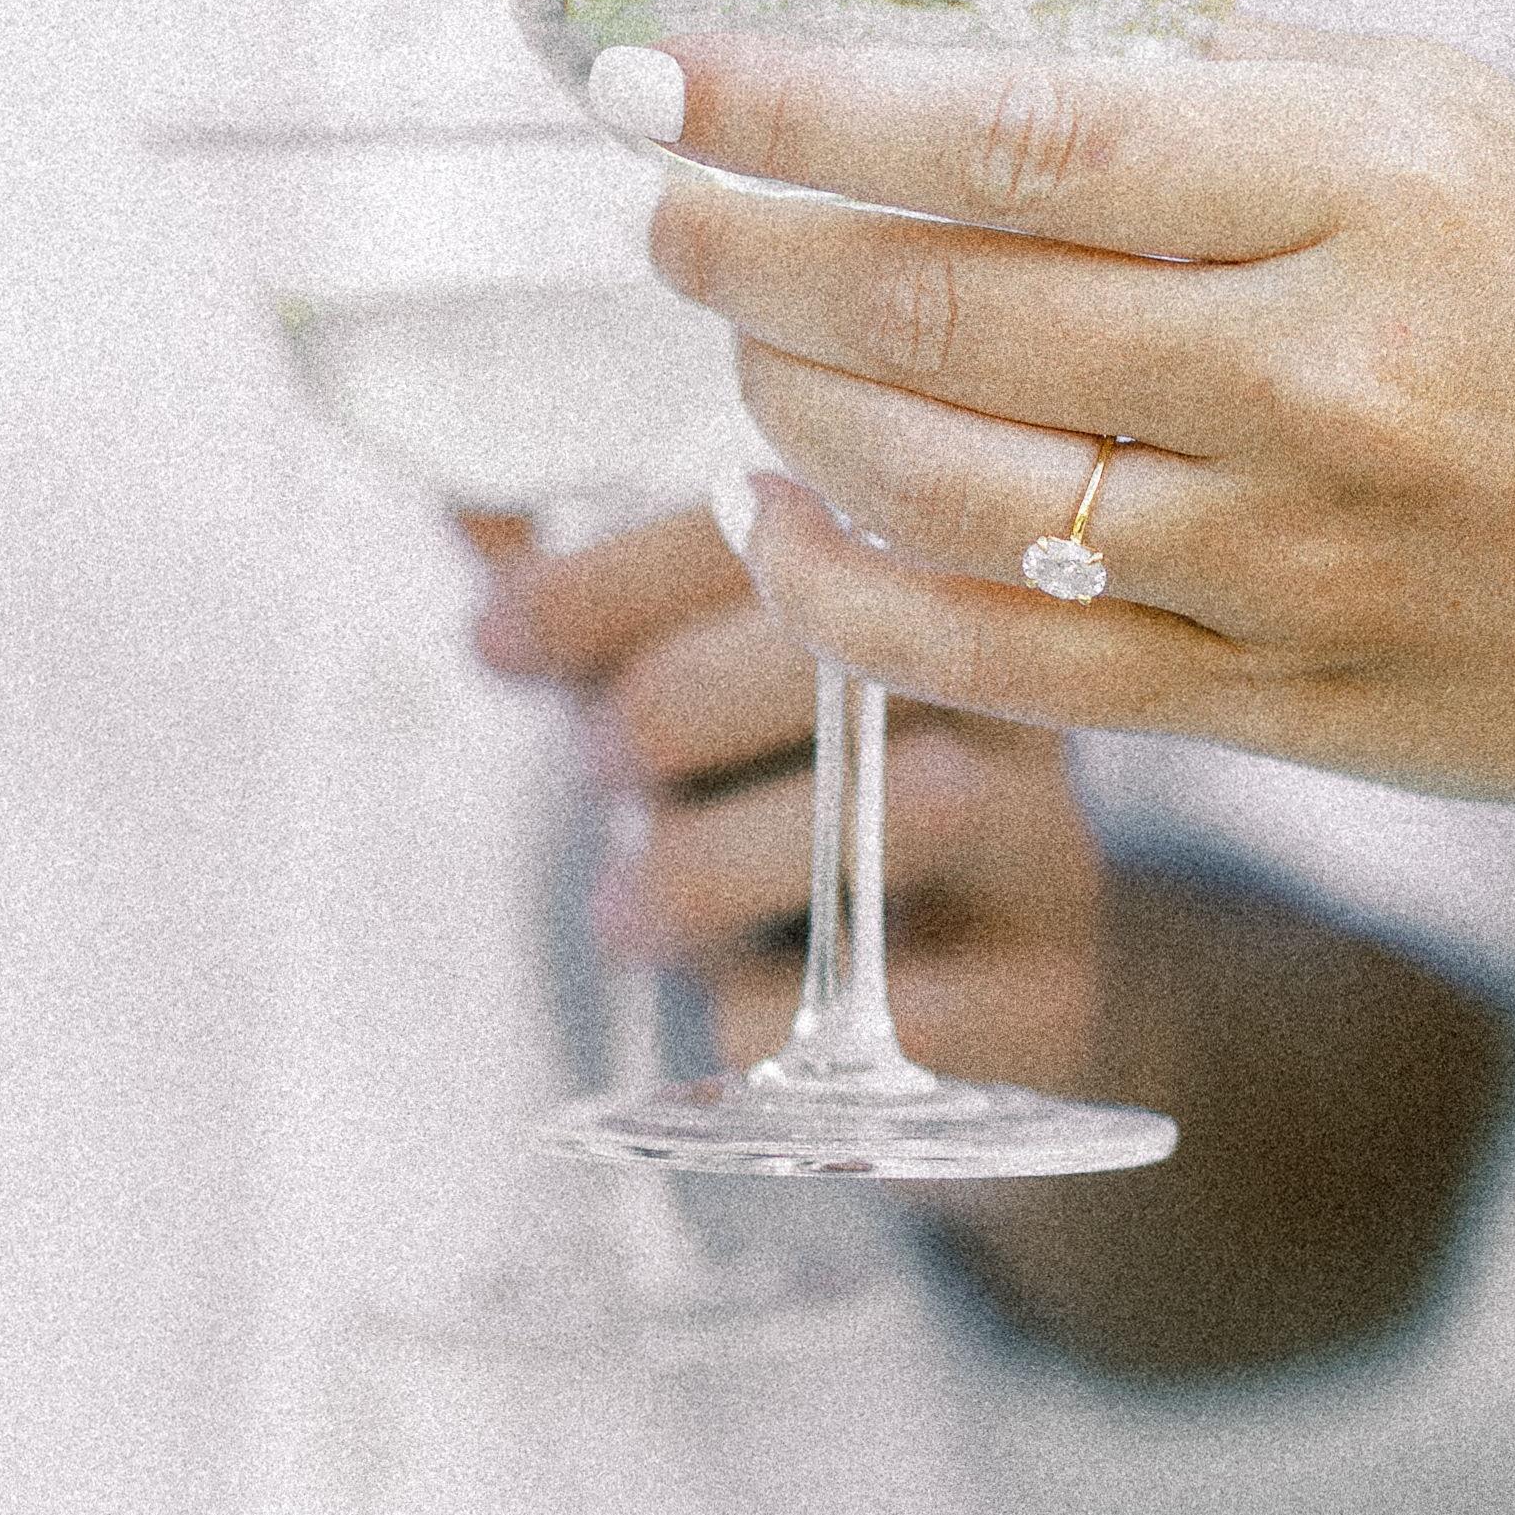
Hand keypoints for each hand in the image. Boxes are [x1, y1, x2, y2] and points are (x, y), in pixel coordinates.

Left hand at [466, 503, 1112, 1094]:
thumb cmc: (823, 812)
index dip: (601, 583)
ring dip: (698, 873)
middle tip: (597, 775)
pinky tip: (730, 1013)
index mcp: (927, 581)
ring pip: (870, 822)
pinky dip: (777, 1015)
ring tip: (626, 917)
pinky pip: (900, 1004)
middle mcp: (1010, 693)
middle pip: (813, 656)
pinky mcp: (1048, 1000)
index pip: (760, 526)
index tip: (499, 642)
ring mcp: (1046, 845)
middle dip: (654, 719)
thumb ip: (610, 607)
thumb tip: (465, 498)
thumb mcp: (717, 688)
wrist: (1005, 992)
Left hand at [602, 27, 1514, 863]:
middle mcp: (1322, 380)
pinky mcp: (1259, 703)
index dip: (805, 108)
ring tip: (737, 339)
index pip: (1018, 133)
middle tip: (662, 206)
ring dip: (785, 407)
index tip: (667, 79)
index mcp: (1375, 191)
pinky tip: (773, 521)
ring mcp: (1285, 563)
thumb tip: (975, 22)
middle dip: (751, 253)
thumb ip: (1231, 73)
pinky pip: (989, 663)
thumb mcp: (1471, 121)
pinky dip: (843, 593)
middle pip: (946, 310)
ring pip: (941, 491)